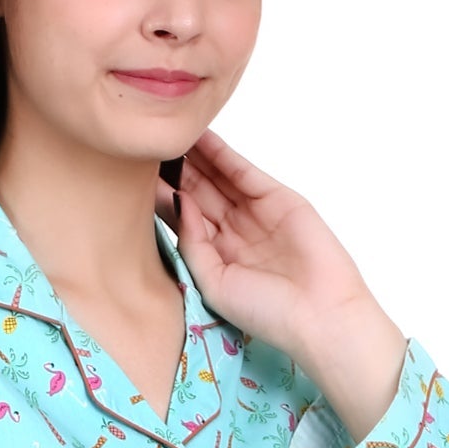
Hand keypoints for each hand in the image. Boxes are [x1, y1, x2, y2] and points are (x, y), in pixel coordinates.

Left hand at [157, 128, 409, 443]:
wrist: (318, 315)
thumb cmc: (267, 312)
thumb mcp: (214, 282)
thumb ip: (193, 242)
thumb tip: (179, 201)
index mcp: (216, 256)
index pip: (182, 218)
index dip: (159, 197)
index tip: (130, 179)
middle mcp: (232, 232)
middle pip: (196, 192)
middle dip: (172, 169)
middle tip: (142, 144)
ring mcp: (255, 213)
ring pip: (217, 177)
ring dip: (193, 156)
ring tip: (166, 132)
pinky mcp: (277, 198)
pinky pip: (243, 172)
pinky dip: (222, 154)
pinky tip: (200, 137)